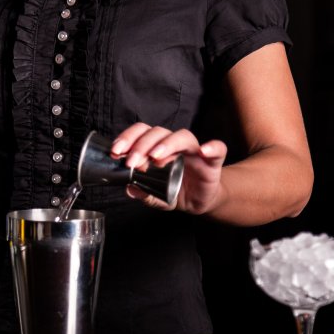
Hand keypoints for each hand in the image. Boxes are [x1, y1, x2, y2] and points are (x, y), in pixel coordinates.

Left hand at [110, 124, 226, 213]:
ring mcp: (193, 150)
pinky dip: (212, 147)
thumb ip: (144, 193)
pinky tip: (204, 151)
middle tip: (132, 162)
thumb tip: (130, 189)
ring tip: (155, 158)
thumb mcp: (156, 197)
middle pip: (158, 132)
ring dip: (166, 144)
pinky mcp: (212, 160)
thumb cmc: (176, 191)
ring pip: (181, 136)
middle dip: (141, 145)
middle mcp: (174, 145)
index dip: (128, 138)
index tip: (116, 152)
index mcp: (156, 148)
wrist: (198, 201)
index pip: (141, 133)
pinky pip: (217, 148)